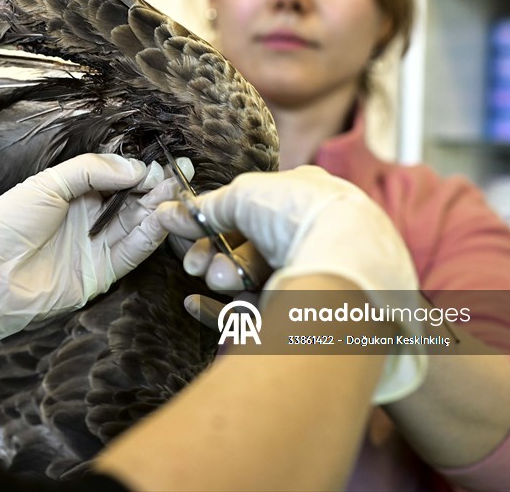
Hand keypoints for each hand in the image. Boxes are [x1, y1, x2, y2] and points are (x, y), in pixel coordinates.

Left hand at [0, 153, 189, 389]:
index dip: (141, 170)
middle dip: (157, 187)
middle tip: (180, 175)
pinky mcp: (103, 273)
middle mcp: (89, 218)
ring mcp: (97, 246)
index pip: (118, 178)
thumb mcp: (48, 183)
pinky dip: (151, 235)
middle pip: (133, 200)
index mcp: (73, 193)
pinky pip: (133, 251)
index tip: (163, 163)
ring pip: (138, 224)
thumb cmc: (6, 223)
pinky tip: (163, 217)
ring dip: (159, 208)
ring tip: (176, 191)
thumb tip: (136, 167)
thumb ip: (92, 170)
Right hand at [157, 166, 426, 403]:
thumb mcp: (244, 196)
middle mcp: (314, 233)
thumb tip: (164, 214)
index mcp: (306, 197)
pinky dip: (226, 310)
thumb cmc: (300, 214)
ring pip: (255, 280)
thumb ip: (204, 208)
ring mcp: (315, 274)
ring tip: (222, 282)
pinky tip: (197, 306)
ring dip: (227, 278)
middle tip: (199, 267)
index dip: (215, 224)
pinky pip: (261, 312)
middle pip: (250, 248)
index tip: (186, 238)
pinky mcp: (311, 314)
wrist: (344, 260)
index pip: (251, 211)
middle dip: (218, 257)